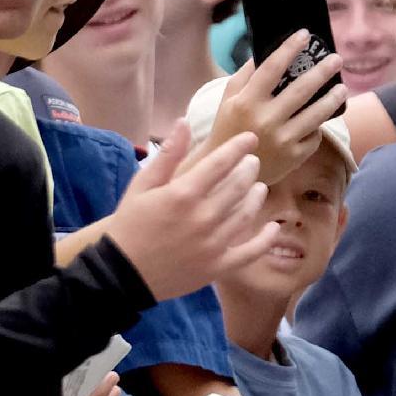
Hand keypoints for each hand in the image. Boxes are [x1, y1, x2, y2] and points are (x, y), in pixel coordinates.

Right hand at [99, 124, 273, 300]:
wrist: (122, 273)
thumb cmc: (130, 225)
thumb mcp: (142, 185)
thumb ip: (168, 155)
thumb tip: (185, 122)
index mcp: (184, 194)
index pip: (221, 163)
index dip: (239, 147)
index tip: (251, 138)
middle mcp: (203, 217)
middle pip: (238, 187)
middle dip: (249, 170)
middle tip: (253, 163)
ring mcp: (213, 244)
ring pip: (246, 215)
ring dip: (256, 197)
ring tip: (259, 188)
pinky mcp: (217, 267)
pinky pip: (249, 253)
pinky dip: (265, 240)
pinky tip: (273, 228)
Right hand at [205, 35, 348, 182]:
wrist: (230, 170)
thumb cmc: (229, 128)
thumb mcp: (228, 100)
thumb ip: (245, 76)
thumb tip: (266, 52)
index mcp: (247, 102)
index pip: (272, 68)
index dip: (289, 48)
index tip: (304, 34)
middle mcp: (266, 120)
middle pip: (302, 89)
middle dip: (323, 71)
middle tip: (337, 59)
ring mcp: (282, 140)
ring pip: (316, 114)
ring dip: (333, 99)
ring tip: (342, 88)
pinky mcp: (294, 156)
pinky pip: (314, 136)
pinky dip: (316, 127)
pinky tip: (318, 120)